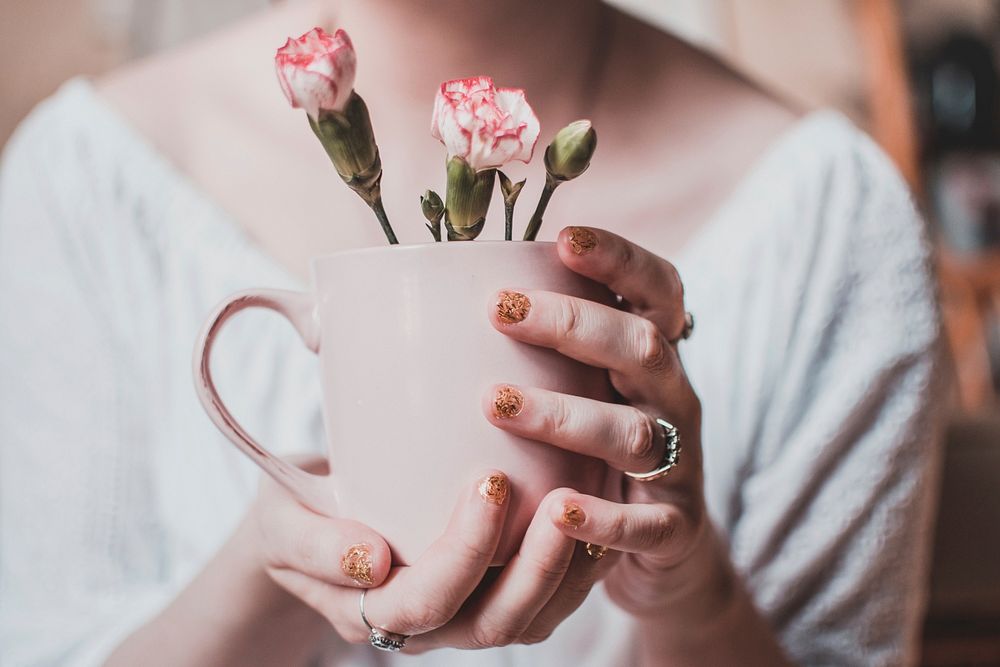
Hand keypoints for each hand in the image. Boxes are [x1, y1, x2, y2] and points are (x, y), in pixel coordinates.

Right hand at [250, 458, 591, 652]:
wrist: (308, 528)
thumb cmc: (294, 516)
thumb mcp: (282, 522)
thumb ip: (311, 543)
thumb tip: (367, 561)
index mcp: (369, 611)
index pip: (426, 602)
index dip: (464, 552)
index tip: (490, 479)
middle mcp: (423, 628)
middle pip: (491, 623)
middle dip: (533, 565)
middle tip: (558, 496)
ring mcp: (460, 617)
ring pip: (528, 622)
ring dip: (564, 568)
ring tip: (586, 502)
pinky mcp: (490, 595)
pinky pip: (545, 603)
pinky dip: (576, 566)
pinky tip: (593, 513)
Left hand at [485, 226, 712, 619]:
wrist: (663, 545)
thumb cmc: (594, 452)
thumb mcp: (581, 391)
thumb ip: (529, 353)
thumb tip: (400, 313)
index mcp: (652, 359)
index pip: (657, 291)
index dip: (620, 259)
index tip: (563, 238)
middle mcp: (673, 399)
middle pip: (642, 347)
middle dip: (573, 323)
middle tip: (500, 310)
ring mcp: (680, 464)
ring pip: (633, 432)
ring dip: (564, 414)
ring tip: (495, 403)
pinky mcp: (675, 527)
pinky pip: (644, 524)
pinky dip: (601, 516)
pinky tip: (554, 507)